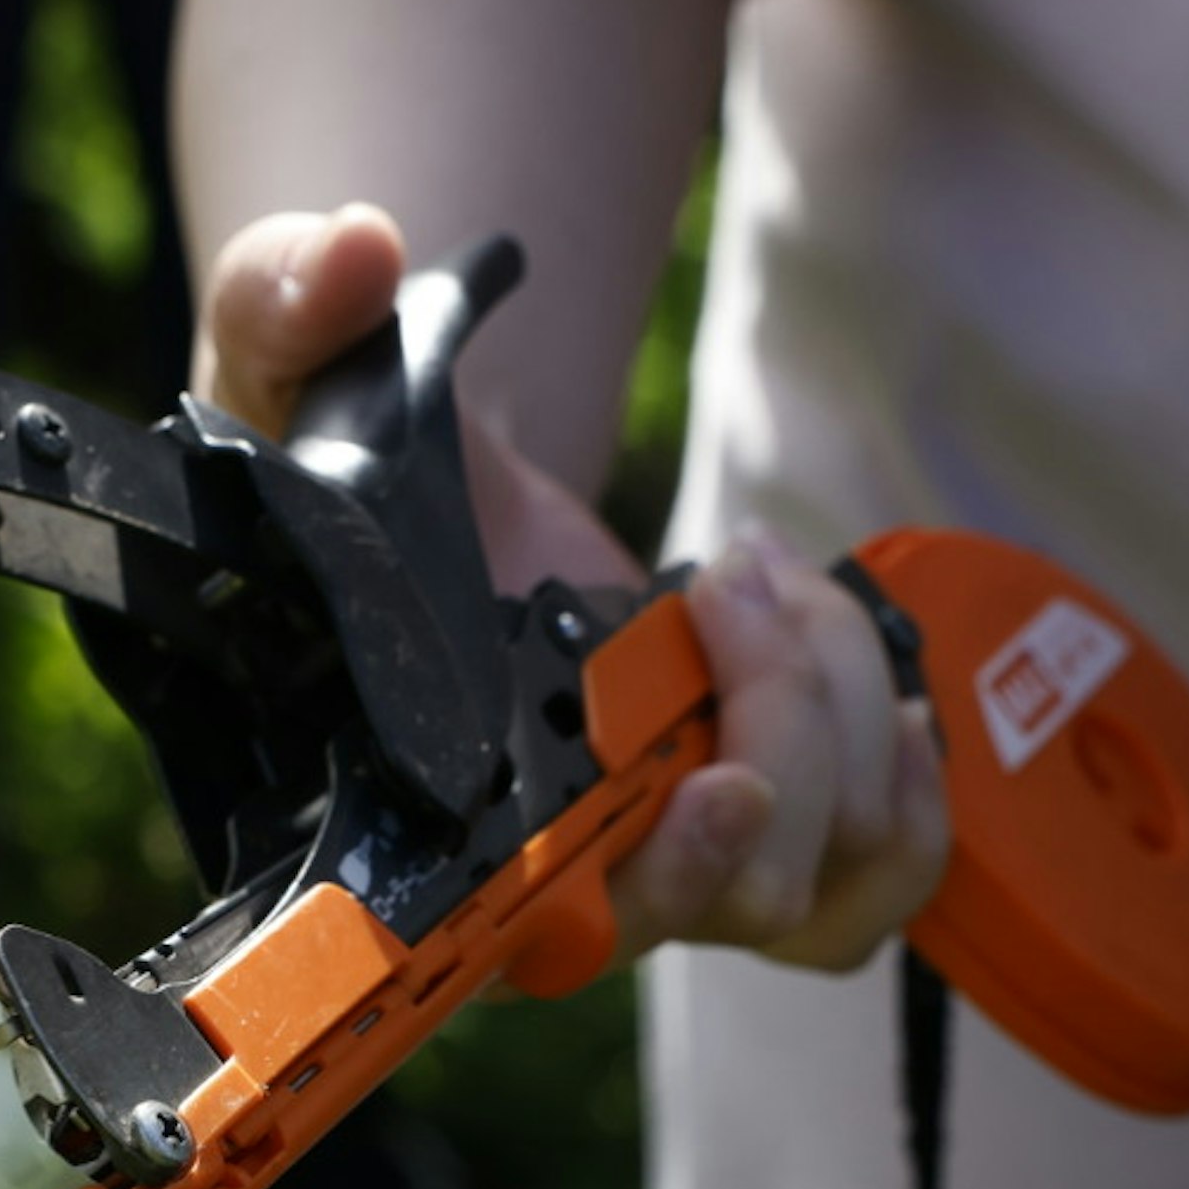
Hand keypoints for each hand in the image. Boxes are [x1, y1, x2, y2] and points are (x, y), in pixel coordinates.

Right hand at [201, 203, 946, 970]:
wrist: (439, 479)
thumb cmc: (340, 454)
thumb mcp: (283, 364)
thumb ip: (282, 303)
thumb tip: (351, 253)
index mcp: (432, 821)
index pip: (551, 934)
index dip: (654, 884)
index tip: (717, 787)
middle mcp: (561, 875)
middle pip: (735, 894)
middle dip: (778, 723)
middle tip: (727, 579)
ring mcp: (670, 863)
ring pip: (825, 880)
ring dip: (841, 717)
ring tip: (766, 585)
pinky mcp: (758, 832)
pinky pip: (879, 870)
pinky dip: (906, 773)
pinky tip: (852, 665)